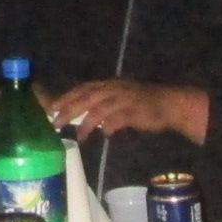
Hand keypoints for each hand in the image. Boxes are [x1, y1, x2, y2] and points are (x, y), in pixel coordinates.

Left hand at [48, 79, 211, 144]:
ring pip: (100, 108)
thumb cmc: (142, 104)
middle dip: (69, 110)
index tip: (52, 108)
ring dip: (87, 122)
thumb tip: (81, 118)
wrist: (169, 103)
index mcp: (109, 84)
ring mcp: (125, 99)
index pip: (82, 89)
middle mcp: (114, 89)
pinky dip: (110, 125)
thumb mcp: (118, 99)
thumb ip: (100, 106)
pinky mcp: (135, 111)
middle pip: (87, 98)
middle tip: (56, 123)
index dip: (66, 98)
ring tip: (78, 136)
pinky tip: (104, 133)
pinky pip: (119, 118)